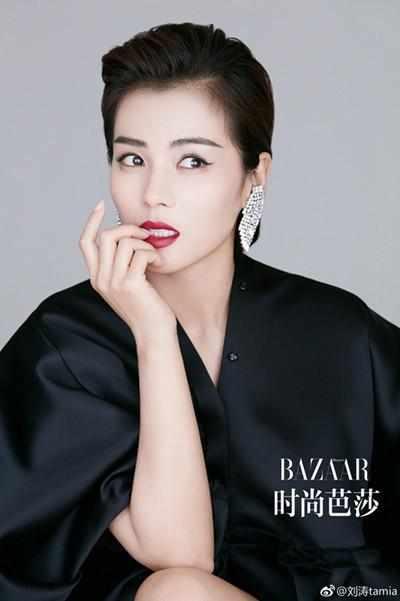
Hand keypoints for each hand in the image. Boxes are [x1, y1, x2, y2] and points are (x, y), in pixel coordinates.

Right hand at [79, 201, 176, 341]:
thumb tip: (130, 234)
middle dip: (128, 228)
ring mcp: (114, 282)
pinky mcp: (130, 284)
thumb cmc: (146, 308)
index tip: (100, 206)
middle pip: (106, 236)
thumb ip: (122, 263)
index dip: (91, 221)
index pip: (85, 242)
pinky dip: (153, 253)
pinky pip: (141, 253)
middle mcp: (101, 279)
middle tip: (145, 234)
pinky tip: (158, 264)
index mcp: (97, 278)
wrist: (154, 334)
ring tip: (154, 256)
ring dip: (145, 243)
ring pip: (125, 242)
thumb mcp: (128, 284)